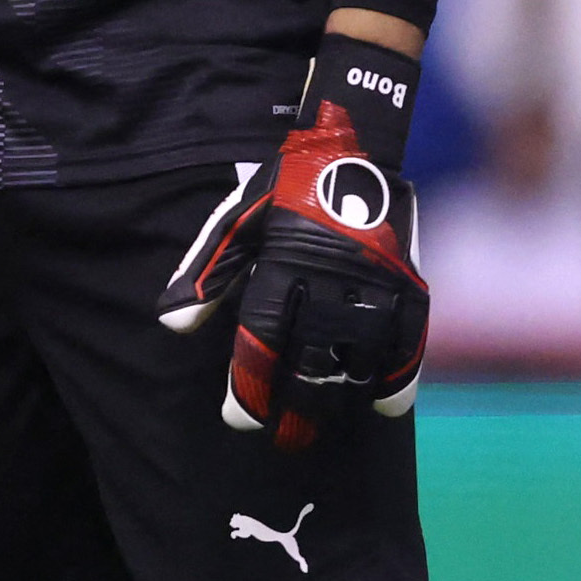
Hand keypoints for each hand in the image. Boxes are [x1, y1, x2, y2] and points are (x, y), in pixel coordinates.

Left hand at [158, 34, 427, 445]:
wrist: (351, 142)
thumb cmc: (284, 187)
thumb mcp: (236, 219)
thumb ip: (206, 273)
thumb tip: (171, 326)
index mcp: (280, 262)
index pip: (262, 338)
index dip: (250, 383)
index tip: (241, 417)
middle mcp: (329, 278)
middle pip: (311, 359)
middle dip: (296, 406)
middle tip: (285, 439)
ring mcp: (373, 281)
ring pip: (360, 356)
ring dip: (343, 395)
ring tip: (325, 420)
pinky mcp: (408, 281)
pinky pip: (409, 340)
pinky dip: (400, 376)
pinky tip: (385, 406)